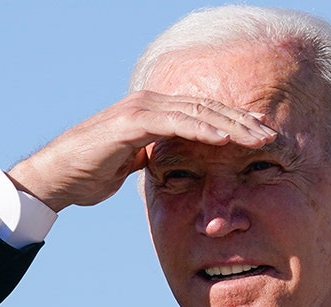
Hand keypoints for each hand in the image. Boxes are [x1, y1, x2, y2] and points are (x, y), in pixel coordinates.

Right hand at [7, 90, 276, 211]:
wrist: (56, 178)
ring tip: (259, 137)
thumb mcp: (133, 164)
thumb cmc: (91, 172)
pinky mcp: (130, 123)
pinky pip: (175, 123)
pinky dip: (202, 129)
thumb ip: (155, 156)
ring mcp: (140, 110)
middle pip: (208, 108)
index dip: (236, 123)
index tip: (263, 137)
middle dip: (243, 121)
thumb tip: (174, 164)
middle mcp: (150, 104)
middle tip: (274, 135)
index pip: (204, 113)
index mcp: (155, 112)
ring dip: (232, 124)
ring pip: (197, 111)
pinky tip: (225, 138)